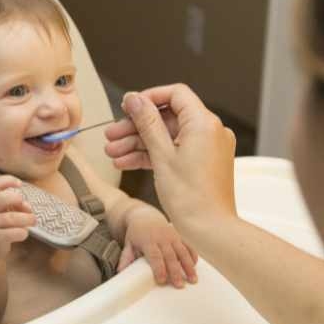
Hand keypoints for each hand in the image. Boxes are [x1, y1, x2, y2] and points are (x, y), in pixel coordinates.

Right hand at [0, 175, 35, 260]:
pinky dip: (22, 232)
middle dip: (15, 199)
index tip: (19, 184)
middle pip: (0, 199)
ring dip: (26, 218)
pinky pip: (11, 234)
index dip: (7, 181)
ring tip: (33, 220)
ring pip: (10, 218)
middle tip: (23, 203)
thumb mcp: (2, 211)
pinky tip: (24, 233)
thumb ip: (16, 205)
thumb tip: (28, 208)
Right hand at [104, 85, 236, 234]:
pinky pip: (174, 150)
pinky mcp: (202, 163)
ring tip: (114, 153)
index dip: (149, 98)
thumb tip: (135, 99)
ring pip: (167, 136)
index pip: (175, 94)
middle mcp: (210, 131)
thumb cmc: (191, 198)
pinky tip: (128, 162)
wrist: (210, 230)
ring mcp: (207, 148)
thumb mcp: (161, 155)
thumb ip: (147, 123)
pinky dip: (152, 155)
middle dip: (136, 126)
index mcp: (204, 123)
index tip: (128, 106)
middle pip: (167, 117)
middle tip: (112, 135)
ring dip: (139, 143)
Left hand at [118, 206, 197, 287]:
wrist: (144, 216)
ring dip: (188, 266)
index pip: (155, 256)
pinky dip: (192, 256)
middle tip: (179, 285)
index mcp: (148, 241)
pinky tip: (195, 267)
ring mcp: (172, 236)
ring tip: (193, 280)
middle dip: (175, 271)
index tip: (161, 280)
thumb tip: (120, 273)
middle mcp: (162, 238)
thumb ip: (126, 258)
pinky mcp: (179, 236)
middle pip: (170, 256)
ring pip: (182, 252)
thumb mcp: (128, 244)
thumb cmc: (136, 233)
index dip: (158, 268)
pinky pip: (188, 246)